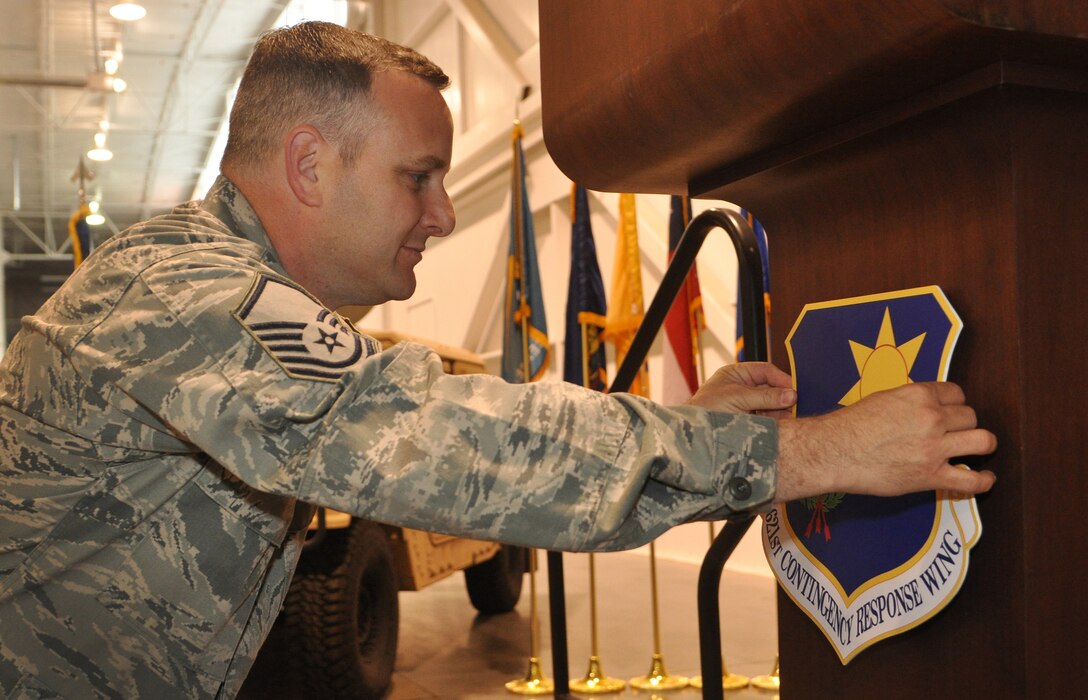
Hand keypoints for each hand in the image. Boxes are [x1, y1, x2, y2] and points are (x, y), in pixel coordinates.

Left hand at [687, 362, 796, 416]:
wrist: (693, 435)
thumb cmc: (705, 410)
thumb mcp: (737, 398)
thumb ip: (765, 397)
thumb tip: (791, 395)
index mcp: (736, 375)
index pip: (765, 371)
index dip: (781, 379)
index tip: (794, 389)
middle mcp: (742, 389)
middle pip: (770, 389)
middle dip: (783, 396)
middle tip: (797, 404)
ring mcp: (745, 406)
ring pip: (771, 405)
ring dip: (782, 410)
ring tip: (792, 416)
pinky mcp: (748, 423)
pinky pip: (767, 419)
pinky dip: (776, 422)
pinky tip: (784, 425)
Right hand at [774, 382, 996, 500]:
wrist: (834, 452)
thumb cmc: (850, 426)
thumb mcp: (883, 399)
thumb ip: (911, 402)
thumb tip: (926, 409)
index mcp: (919, 395)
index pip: (957, 393)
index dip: (955, 404)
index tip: (950, 413)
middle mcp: (932, 417)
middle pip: (971, 416)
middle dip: (963, 424)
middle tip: (954, 434)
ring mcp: (934, 447)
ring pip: (982, 440)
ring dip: (981, 444)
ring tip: (975, 450)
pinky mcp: (931, 475)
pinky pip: (972, 480)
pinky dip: (984, 480)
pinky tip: (986, 478)